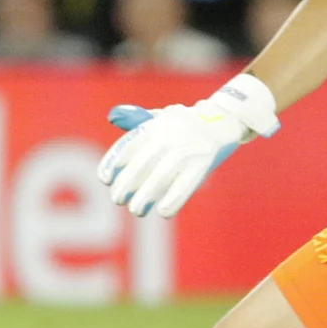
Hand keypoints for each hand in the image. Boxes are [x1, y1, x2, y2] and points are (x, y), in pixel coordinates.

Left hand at [96, 100, 252, 218]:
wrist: (222, 121)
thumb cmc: (184, 123)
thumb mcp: (163, 115)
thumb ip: (138, 118)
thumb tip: (113, 117)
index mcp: (156, 125)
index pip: (129, 145)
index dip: (114, 163)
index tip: (104, 179)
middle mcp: (169, 136)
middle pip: (142, 163)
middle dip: (126, 184)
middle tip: (117, 199)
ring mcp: (187, 149)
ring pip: (161, 176)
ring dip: (146, 196)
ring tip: (136, 210)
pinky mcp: (203, 162)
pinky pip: (185, 184)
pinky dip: (174, 199)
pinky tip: (163, 212)